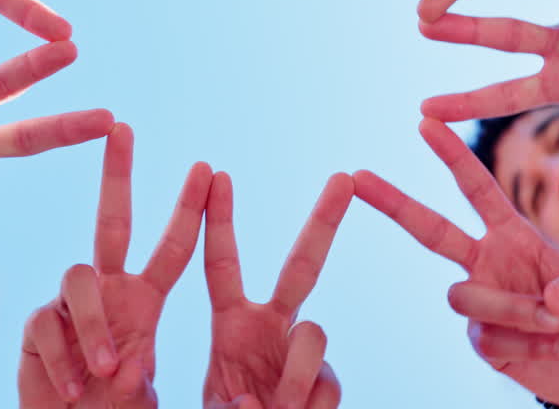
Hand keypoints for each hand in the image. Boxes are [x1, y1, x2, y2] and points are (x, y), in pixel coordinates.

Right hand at [18, 124, 211, 406]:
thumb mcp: (143, 397)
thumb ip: (142, 383)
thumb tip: (133, 368)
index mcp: (145, 299)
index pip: (173, 247)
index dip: (193, 211)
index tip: (211, 169)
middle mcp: (108, 290)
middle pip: (113, 220)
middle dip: (119, 173)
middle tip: (123, 128)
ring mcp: (68, 304)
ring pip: (78, 277)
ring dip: (94, 325)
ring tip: (108, 371)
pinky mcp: (36, 327)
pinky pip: (47, 327)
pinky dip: (65, 360)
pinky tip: (76, 389)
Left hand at [201, 172, 347, 408]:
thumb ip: (227, 406)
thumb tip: (255, 406)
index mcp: (231, 323)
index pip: (222, 264)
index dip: (216, 220)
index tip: (215, 173)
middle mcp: (271, 328)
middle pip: (302, 267)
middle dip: (323, 220)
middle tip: (343, 178)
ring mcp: (302, 353)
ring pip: (313, 335)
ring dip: (294, 376)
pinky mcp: (327, 383)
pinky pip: (327, 384)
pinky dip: (309, 408)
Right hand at [353, 119, 558, 407]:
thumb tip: (554, 296)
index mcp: (512, 235)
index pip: (476, 190)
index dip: (452, 155)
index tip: (425, 122)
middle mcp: (487, 261)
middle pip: (430, 230)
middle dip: (394, 202)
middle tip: (359, 177)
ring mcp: (480, 300)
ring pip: (465, 295)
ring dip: (513, 309)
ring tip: (558, 322)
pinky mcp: (481, 339)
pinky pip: (488, 337)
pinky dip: (529, 345)